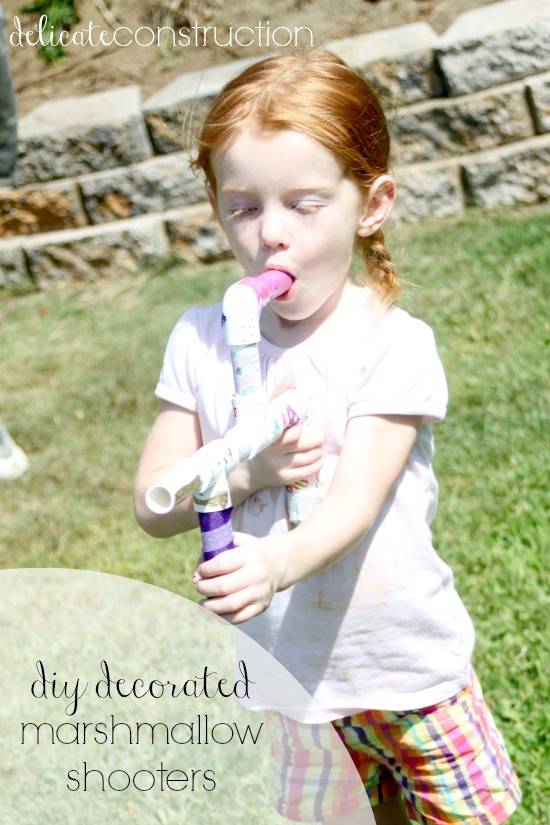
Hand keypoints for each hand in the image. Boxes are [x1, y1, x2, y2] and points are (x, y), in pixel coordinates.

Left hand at [192, 532, 290, 623]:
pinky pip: (238, 618)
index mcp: (250, 555)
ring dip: (210, 606)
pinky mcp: (261, 606)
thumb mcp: (237, 541)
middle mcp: (257, 574)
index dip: (205, 569)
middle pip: (223, 586)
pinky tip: (213, 612)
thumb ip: (216, 549)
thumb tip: (197, 574)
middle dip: (204, 587)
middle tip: (198, 586)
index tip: (200, 571)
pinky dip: (221, 617)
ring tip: (202, 603)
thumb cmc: (249, 552)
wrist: (277, 563)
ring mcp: (260, 592)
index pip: (221, 564)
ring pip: (229, 605)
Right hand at [246, 374, 323, 491]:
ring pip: (314, 456)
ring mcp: (280, 467)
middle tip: (313, 435)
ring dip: (317, 449)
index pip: (295, 431)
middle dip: (316, 437)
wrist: (249, 470)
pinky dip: (317, 461)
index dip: (302, 428)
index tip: (299, 427)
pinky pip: (313, 469)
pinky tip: (311, 457)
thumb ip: (280, 394)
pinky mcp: (286, 479)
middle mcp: (273, 452)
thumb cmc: (260, 435)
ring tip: (311, 446)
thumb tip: (291, 376)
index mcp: (269, 434)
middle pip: (311, 443)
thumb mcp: (265, 414)